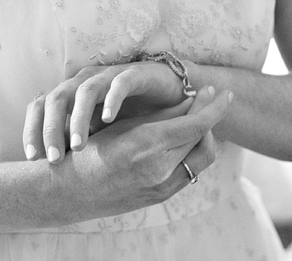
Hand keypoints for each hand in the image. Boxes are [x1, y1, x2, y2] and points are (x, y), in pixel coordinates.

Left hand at [24, 61, 188, 162]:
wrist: (168, 95)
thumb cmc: (128, 116)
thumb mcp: (96, 133)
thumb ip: (76, 143)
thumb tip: (52, 170)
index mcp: (69, 94)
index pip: (40, 107)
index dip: (32, 129)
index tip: (33, 158)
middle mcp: (84, 82)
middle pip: (56, 99)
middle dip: (51, 129)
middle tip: (54, 158)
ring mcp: (108, 76)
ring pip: (85, 92)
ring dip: (78, 119)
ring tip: (79, 146)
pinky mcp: (135, 74)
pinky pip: (120, 84)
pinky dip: (112, 100)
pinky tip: (108, 120)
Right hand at [51, 85, 232, 223]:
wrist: (67, 192)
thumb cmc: (88, 150)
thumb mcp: (124, 124)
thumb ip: (162, 115)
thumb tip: (194, 100)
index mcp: (148, 144)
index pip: (197, 124)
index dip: (214, 107)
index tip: (224, 93)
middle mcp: (160, 169)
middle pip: (204, 140)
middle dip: (210, 119)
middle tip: (206, 101)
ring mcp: (162, 187)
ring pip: (201, 159)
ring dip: (203, 138)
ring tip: (193, 120)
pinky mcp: (160, 198)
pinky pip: (189, 172)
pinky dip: (191, 154)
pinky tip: (181, 141)